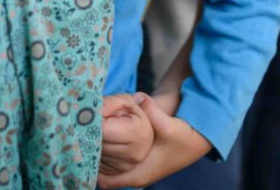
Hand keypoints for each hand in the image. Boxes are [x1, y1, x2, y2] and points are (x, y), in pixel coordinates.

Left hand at [96, 93, 211, 187]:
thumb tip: (139, 98)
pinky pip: (114, 159)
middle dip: (93, 155)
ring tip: (89, 133)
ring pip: (108, 165)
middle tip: (82, 135)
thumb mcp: (169, 125)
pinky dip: (107, 148)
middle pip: (103, 172)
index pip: (104, 181)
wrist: (198, 138)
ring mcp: (136, 169)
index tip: (85, 148)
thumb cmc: (184, 138)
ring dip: (100, 150)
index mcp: (138, 175)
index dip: (92, 166)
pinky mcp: (137, 159)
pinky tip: (102, 132)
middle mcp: (134, 175)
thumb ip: (152, 112)